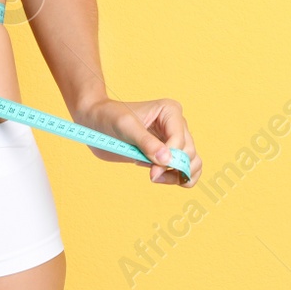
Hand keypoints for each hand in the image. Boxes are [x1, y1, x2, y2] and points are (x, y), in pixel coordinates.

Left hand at [75, 97, 199, 187]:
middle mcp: (176, 124)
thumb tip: (167, 159)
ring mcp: (174, 139)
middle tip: (152, 175)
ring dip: (179, 175)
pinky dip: (179, 178)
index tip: (152, 172)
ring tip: (156, 177)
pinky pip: (185, 168)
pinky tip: (161, 177)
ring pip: (193, 162)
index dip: (169, 159)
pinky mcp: (167, 152)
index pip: (180, 141)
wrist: (96, 122)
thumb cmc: (109, 117)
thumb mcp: (126, 127)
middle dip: (173, 167)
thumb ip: (146, 143)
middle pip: (190, 152)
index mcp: (170, 111)